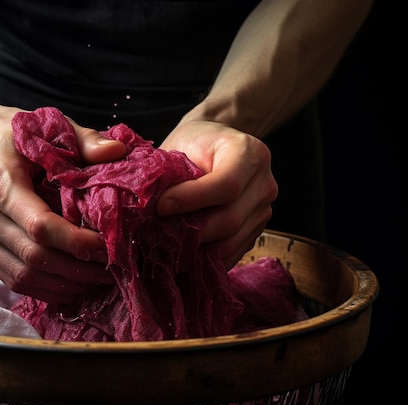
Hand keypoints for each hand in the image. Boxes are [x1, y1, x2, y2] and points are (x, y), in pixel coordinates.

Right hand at [0, 103, 126, 303]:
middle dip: (78, 269)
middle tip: (113, 268)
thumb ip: (83, 139)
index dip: (79, 243)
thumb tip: (118, 153)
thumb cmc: (4, 131)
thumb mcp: (44, 124)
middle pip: (34, 257)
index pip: (41, 226)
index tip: (110, 245)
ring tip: (96, 280)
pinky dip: (44, 288)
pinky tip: (71, 284)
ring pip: (23, 275)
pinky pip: (11, 278)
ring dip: (63, 284)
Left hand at [157, 119, 277, 268]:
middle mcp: (264, 183)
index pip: (227, 185)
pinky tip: (184, 255)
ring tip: (168, 249)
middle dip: (192, 231)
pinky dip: (207, 258)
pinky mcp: (256, 230)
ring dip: (197, 250)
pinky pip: (233, 252)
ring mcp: (264, 209)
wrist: (216, 143)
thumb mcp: (182, 144)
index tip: (161, 206)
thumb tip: (143, 203)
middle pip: (231, 219)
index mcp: (249, 153)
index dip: (192, 200)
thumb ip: (168, 170)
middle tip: (159, 234)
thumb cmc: (194, 142)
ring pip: (232, 242)